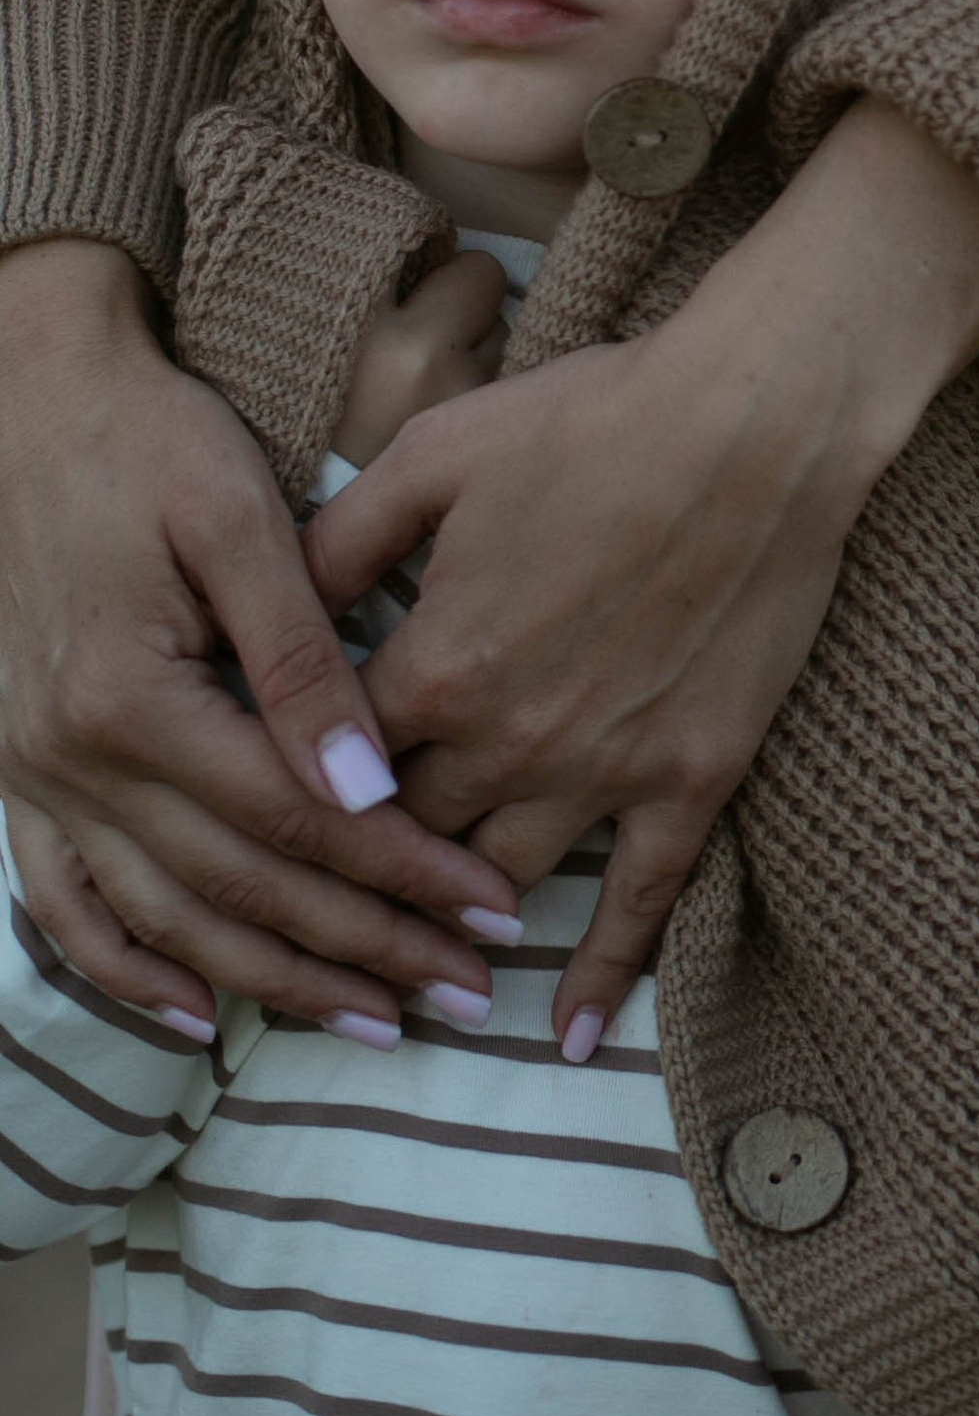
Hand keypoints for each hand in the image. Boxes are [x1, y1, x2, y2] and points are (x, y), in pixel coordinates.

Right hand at [0, 239, 520, 1042]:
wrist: (26, 398)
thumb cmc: (149, 439)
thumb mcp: (233, 517)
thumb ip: (298, 654)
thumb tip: (368, 784)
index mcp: (134, 697)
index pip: (296, 821)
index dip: (402, 876)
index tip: (495, 914)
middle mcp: (74, 759)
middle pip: (242, 888)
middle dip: (364, 947)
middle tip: (468, 992)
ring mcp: (34, 776)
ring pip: (164, 917)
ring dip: (270, 979)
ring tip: (373, 1018)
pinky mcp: (19, 772)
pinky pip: (65, 902)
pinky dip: (127, 969)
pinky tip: (195, 1014)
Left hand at [304, 97, 978, 1049]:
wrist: (756, 422)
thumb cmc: (592, 417)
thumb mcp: (433, 453)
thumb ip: (339, 542)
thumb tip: (268, 613)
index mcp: (432, 664)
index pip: (330, 772)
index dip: (293, 799)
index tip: (259, 827)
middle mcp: (508, 739)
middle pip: (404, 845)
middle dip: (360, 881)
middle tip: (322, 916)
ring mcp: (606, 767)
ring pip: (501, 884)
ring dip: (455, 936)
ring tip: (420, 979)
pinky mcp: (692, 774)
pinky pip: (640, 899)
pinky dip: (602, 978)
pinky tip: (570, 1040)